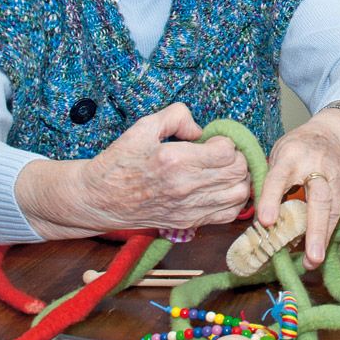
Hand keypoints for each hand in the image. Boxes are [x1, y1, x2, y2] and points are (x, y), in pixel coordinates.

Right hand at [19, 104, 251, 237]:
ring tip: (224, 170)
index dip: (226, 141)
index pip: (227, 151)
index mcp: (175, 161)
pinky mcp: (188, 223)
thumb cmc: (120, 161)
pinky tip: (220, 188)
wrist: (100, 199)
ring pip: (239, 194)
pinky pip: (228, 215)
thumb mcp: (143, 127)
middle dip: (237, 157)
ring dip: (239, 178)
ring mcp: (188, 208)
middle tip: (222, 153)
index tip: (213, 140)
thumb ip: (177, 116)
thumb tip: (201, 129)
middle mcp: (185, 187)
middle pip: (238, 172)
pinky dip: (233, 200)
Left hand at [256, 109, 339, 266]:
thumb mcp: (277, 157)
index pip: (279, 178)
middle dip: (314, 230)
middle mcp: (318, 165)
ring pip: (337, 208)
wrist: (331, 131)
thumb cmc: (297, 150)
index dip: (271, 199)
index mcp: (291, 157)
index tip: (265, 222)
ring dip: (327, 238)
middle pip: (319, 200)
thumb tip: (258, 223)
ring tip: (314, 261)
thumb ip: (269, 185)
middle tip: (309, 258)